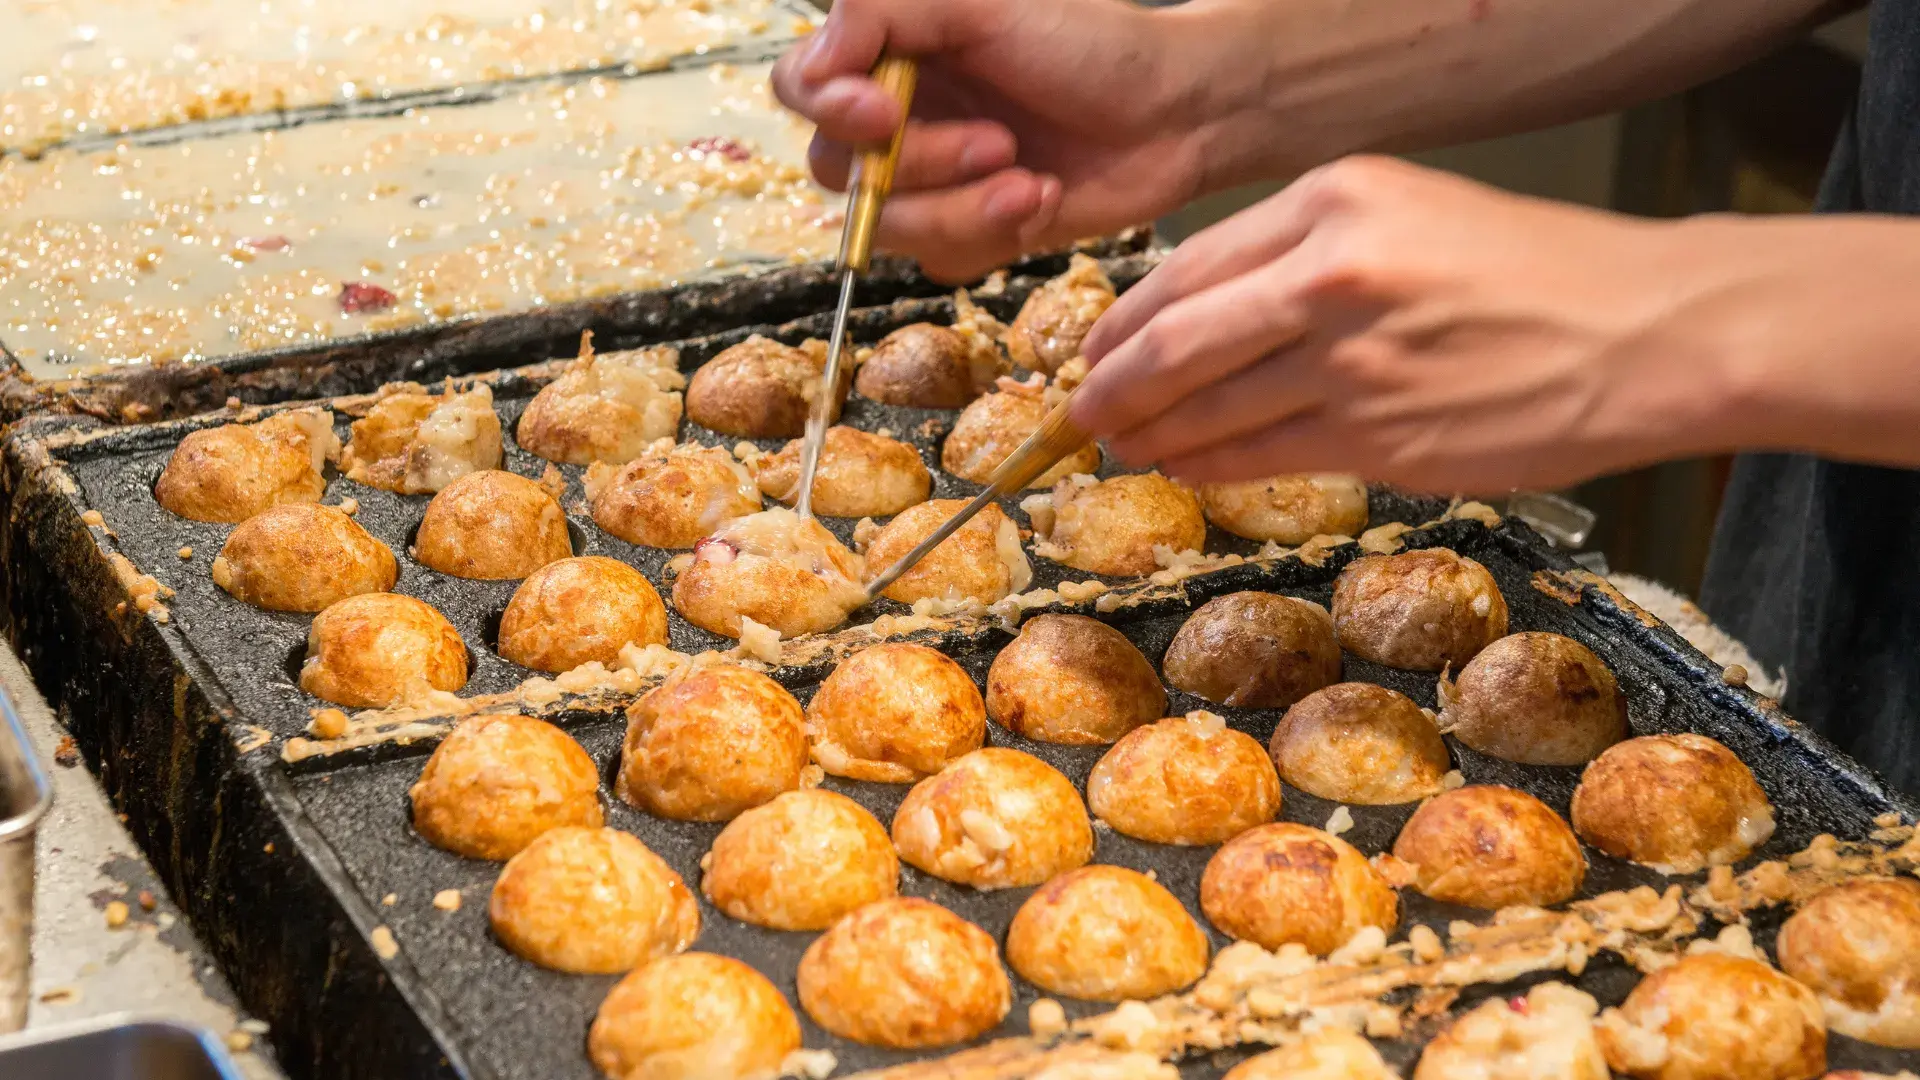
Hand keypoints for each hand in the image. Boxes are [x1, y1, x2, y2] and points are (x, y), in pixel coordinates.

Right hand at [770, 0, 1220, 281]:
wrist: (1174, 115)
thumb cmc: (1089, 43)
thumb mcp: (982, 1)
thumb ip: (884, 10)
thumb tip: (816, 68)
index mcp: (889, 49)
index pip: (800, 85)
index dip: (829, 108)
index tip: (884, 113)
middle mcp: (897, 116)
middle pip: (840, 170)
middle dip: (924, 168)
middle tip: (1000, 143)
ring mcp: (931, 180)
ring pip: (891, 228)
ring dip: (965, 210)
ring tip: (1032, 181)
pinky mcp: (967, 232)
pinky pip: (940, 260)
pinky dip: (994, 236)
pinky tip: (1042, 199)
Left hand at [1069, 156, 1758, 493]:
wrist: (1651, 331)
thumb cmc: (1540, 273)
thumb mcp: (1411, 216)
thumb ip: (1306, 256)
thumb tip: (1205, 316)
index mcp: (1335, 201)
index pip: (1188, 269)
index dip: (1123, 322)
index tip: (1093, 351)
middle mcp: (1332, 273)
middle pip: (1176, 343)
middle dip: (1110, 388)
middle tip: (1076, 415)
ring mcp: (1353, 359)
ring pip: (1212, 409)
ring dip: (1154, 436)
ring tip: (1123, 448)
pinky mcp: (1380, 434)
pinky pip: (1264, 457)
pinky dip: (1212, 467)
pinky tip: (1190, 468)